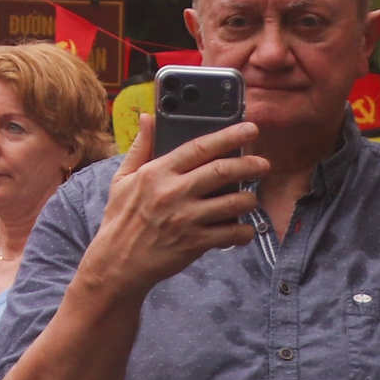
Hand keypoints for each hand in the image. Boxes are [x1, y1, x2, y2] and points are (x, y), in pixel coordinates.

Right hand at [79, 114, 267, 301]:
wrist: (117, 262)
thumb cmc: (120, 218)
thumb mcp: (122, 179)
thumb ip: (140, 147)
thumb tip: (147, 117)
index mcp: (156, 173)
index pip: (198, 148)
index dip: (228, 136)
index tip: (249, 129)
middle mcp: (173, 193)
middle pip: (222, 171)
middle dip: (249, 165)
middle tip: (262, 164)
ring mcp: (186, 218)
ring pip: (233, 202)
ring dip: (249, 199)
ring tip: (250, 199)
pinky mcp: (195, 242)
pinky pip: (232, 233)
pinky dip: (244, 231)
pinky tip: (242, 230)